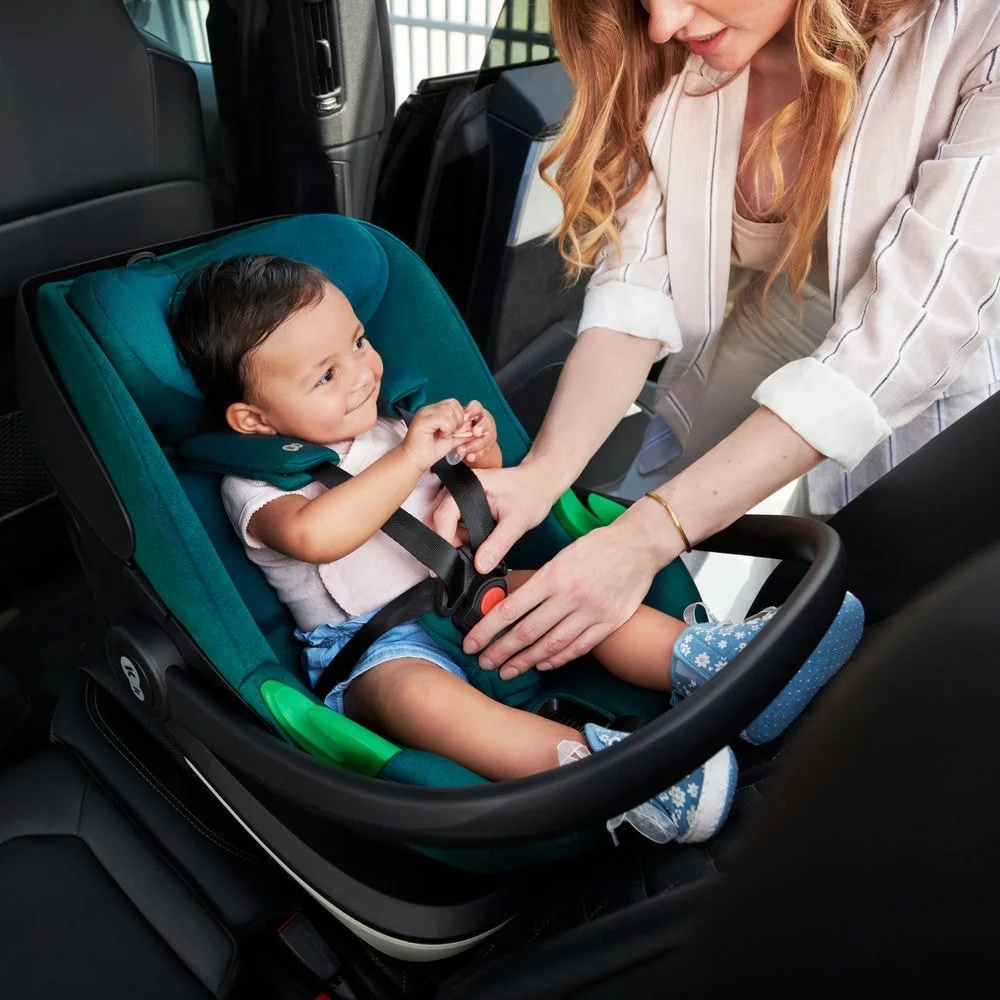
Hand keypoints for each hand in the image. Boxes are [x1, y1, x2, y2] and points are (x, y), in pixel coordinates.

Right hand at [401, 399, 467, 470]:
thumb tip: (476, 430)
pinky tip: (441, 436)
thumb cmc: (429, 451)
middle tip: (452, 433)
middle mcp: (429, 409)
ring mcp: (425, 413)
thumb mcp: (452, 440)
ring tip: (445, 435)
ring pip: (449, 410)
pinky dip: (447, 428)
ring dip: (452, 425)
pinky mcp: (423, 420)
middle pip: (453, 403)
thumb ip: (463, 433)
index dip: (460, 416)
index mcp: (435, 411)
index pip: (454, 404)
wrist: (414, 461)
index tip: (457, 431)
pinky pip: (443, 418)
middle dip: (458, 419)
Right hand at [429, 463, 554, 569]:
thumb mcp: (518, 521)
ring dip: (451, 544)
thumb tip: (481, 565)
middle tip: (452, 568)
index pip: (445, 513)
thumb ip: (499, 543)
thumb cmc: (531, 494)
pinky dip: (458, 542)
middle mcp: (459, 489)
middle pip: (438, 520)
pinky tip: (471, 551)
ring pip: (443, 526)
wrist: (540, 483)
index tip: (442, 563)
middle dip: (444, 544)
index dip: (442, 539)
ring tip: (467, 560)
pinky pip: (453, 528)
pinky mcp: (463, 508)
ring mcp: (459, 498)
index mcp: (470, 485)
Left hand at [451, 400, 497, 466]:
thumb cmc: (456, 429)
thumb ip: (451, 420)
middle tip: (475, 432)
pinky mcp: (487, 447)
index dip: (472, 411)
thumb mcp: (453, 423)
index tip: (465, 418)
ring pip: (487, 438)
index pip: (476, 407)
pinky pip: (485, 451)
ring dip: (475, 444)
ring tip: (462, 450)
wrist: (467, 445)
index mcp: (475, 412)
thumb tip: (443, 422)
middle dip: (482, 427)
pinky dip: (476, 454)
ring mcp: (488, 434)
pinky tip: (469, 457)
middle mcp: (484, 421)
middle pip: (487, 422)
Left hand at [462, 512, 665, 679]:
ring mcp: (591, 613)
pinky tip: (541, 665)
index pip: (510, 609)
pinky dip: (556, 660)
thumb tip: (508, 602)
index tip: (471, 642)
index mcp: (553, 576)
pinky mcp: (607, 624)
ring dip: (525, 661)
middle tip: (483, 662)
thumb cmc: (597, 547)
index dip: (486, 630)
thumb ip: (537, 581)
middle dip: (501, 651)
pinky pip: (577, 648)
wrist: (638, 546)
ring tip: (507, 670)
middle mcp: (570, 597)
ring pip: (550, 645)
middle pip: (527, 632)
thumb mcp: (560, 556)